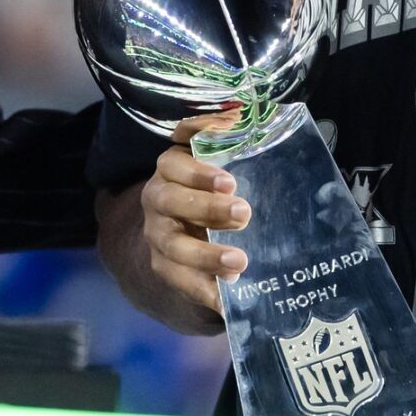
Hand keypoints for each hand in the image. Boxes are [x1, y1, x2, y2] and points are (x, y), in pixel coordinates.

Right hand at [102, 115, 252, 332]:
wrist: (187, 227)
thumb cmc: (217, 184)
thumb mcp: (226, 158)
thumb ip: (236, 137)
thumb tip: (258, 116)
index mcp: (172, 167)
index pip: (175, 161)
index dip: (197, 170)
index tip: (229, 180)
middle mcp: (157, 198)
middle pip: (170, 200)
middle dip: (206, 207)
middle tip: (244, 213)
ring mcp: (157, 234)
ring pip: (172, 245)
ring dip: (205, 254)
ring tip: (239, 261)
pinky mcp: (164, 266)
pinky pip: (179, 282)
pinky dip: (203, 291)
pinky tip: (226, 299)